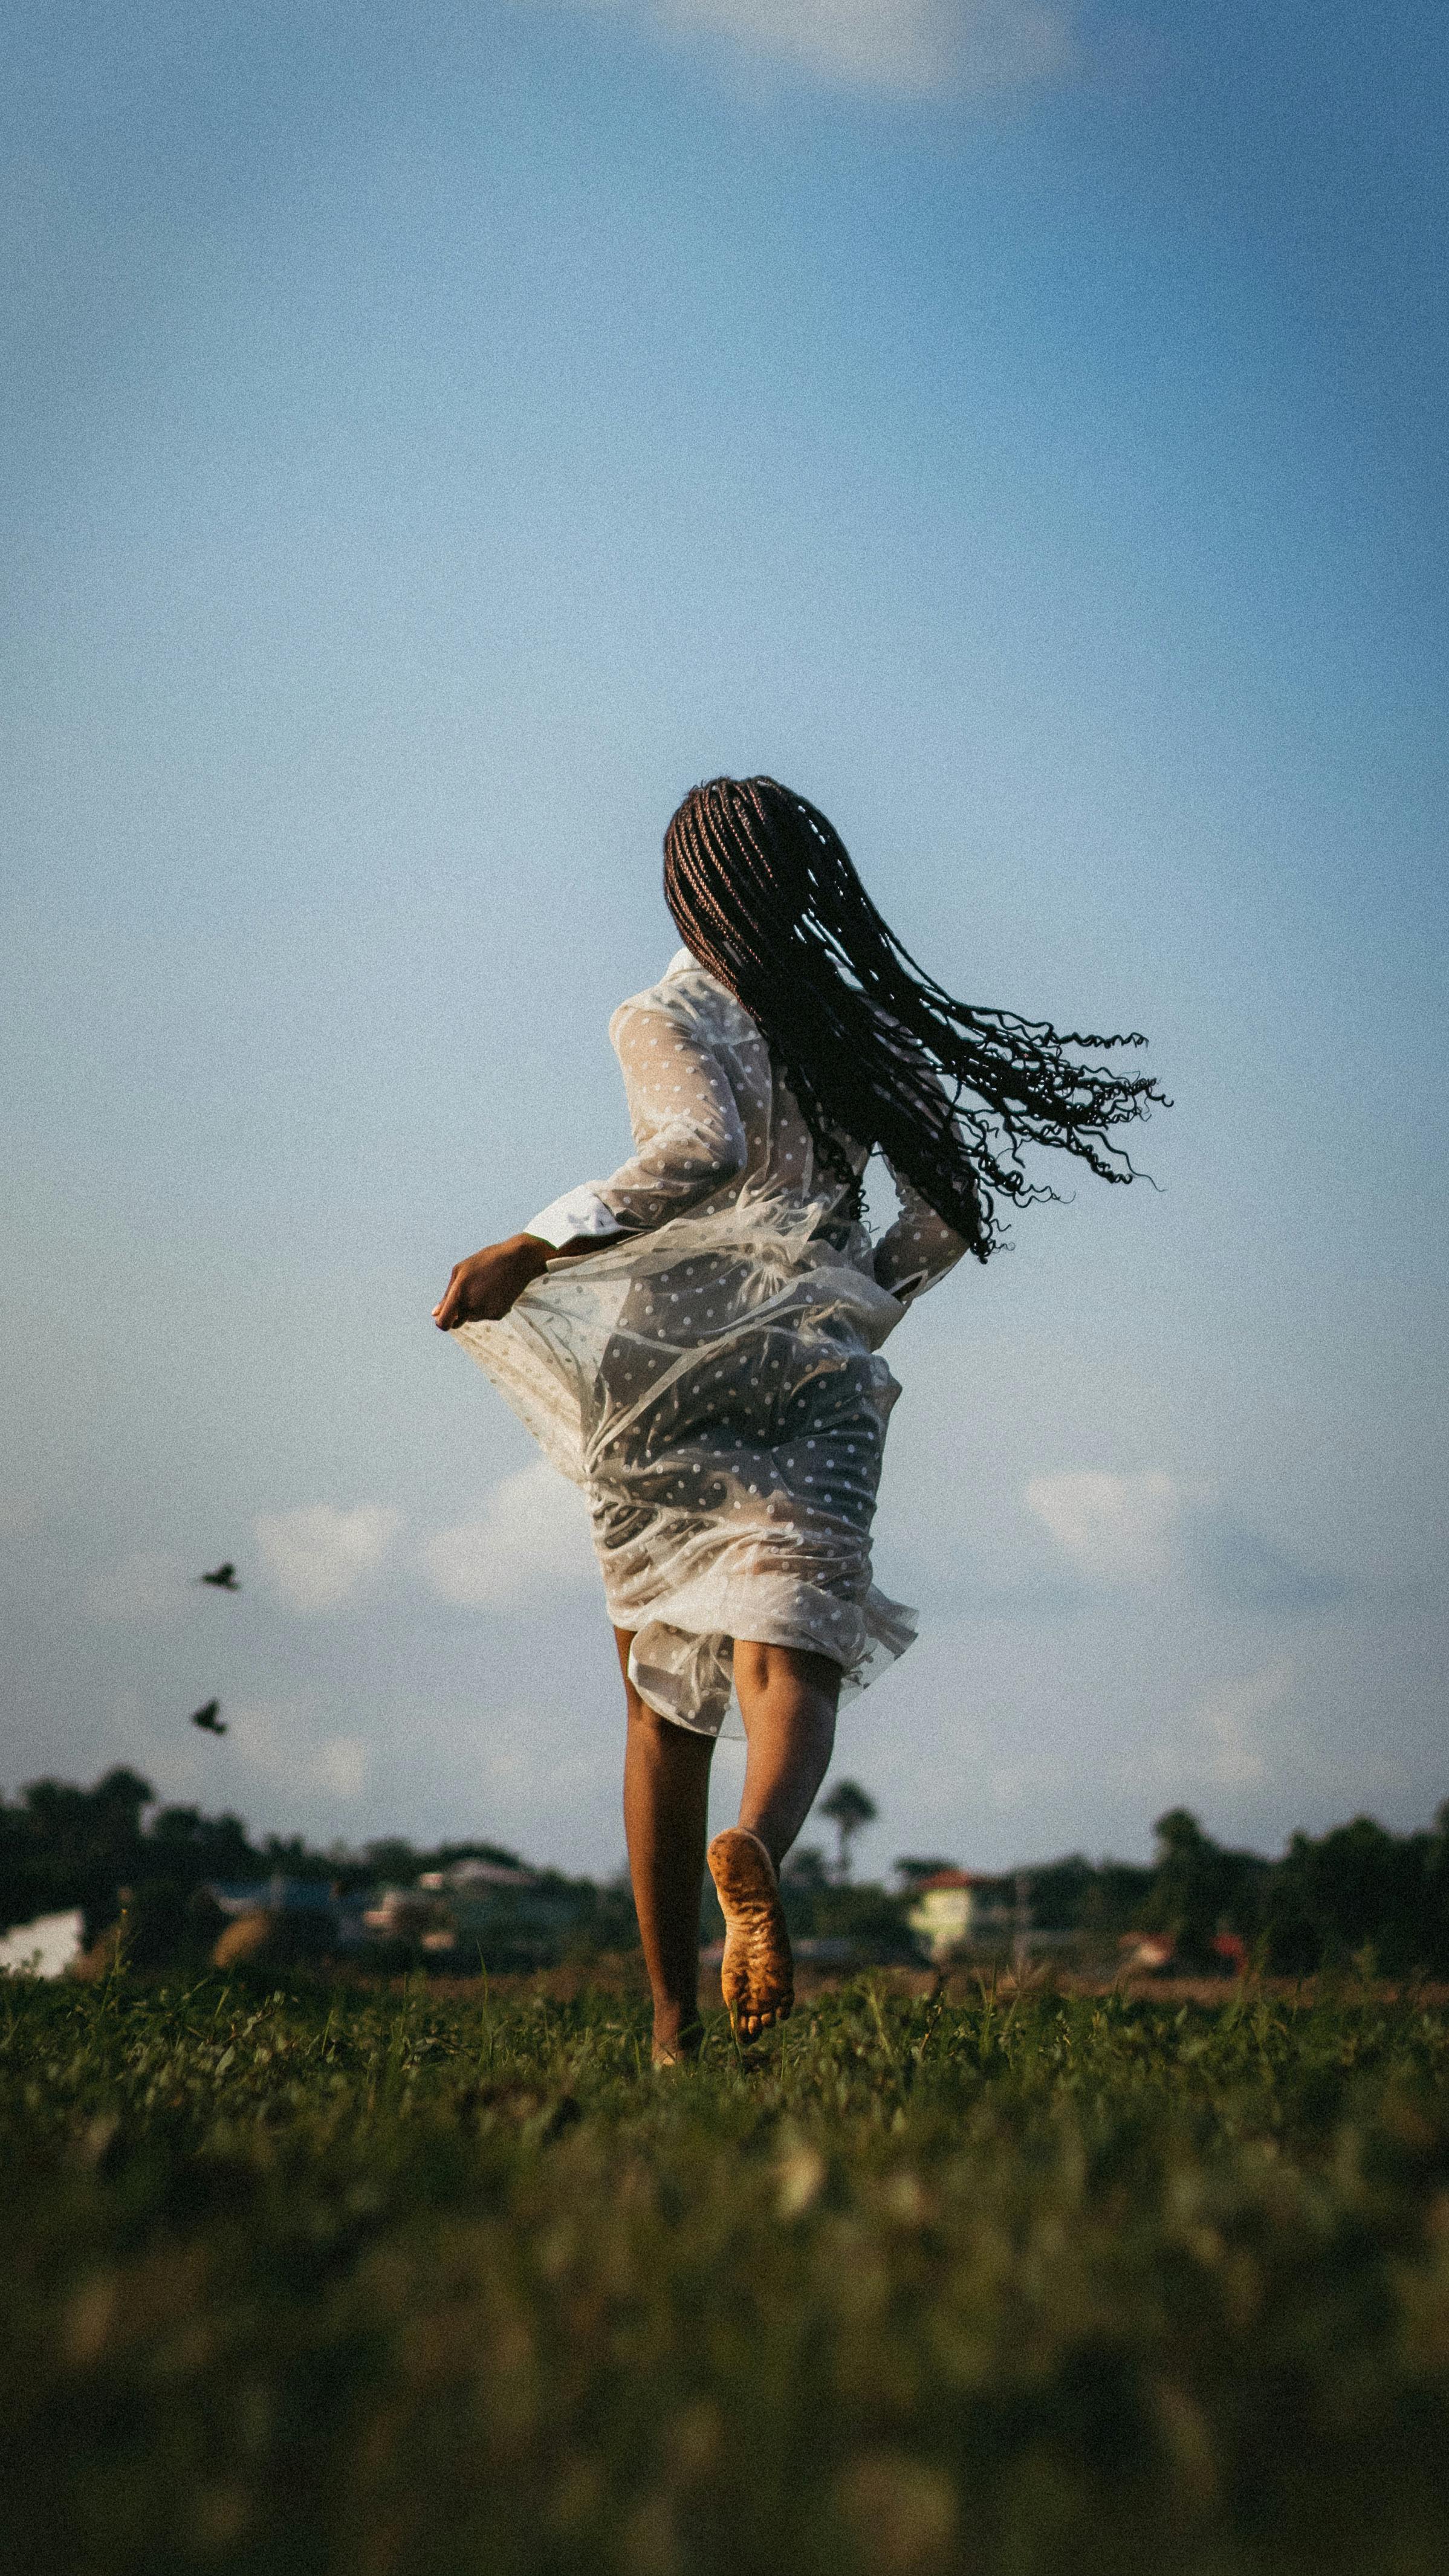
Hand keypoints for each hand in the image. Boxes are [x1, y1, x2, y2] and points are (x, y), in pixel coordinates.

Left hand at [432, 1235, 551, 1329]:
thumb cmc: (485, 1261)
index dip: (442, 1322)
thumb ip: (446, 1295)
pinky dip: (488, 1307)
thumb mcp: (461, 1270)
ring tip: (486, 1288)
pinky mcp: (499, 1315)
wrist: (518, 1260)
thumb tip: (435, 1314)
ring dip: (474, 1308)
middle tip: (472, 1292)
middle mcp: (472, 1306)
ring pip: (472, 1318)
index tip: (444, 1318)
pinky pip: (486, 1315)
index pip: (443, 1322)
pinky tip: (496, 1292)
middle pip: (458, 1321)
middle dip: (460, 1312)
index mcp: (459, 1293)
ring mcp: (486, 1311)